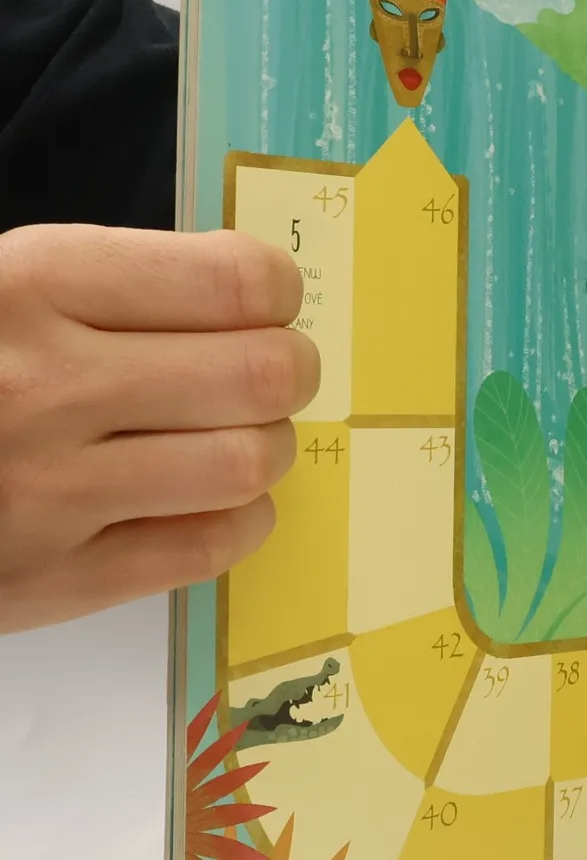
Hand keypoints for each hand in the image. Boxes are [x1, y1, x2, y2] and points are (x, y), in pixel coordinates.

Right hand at [0, 226, 319, 633]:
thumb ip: (107, 288)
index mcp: (28, 286)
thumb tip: (250, 296)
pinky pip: (209, 546)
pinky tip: (210, 499)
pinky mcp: (50, 579)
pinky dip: (240, 519)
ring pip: (248, 463)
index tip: (263, 304)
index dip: (274, 293)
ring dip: (262, 448)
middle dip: (286, 371)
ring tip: (229, 437)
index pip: (237, 280)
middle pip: (262, 374)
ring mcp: (49, 490)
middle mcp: (46, 385)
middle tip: (266, 376)